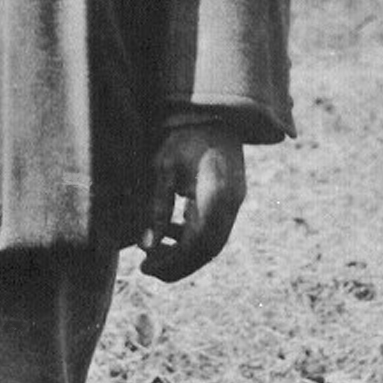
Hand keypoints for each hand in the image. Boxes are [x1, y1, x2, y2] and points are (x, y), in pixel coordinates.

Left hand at [138, 119, 245, 281]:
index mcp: (217, 195)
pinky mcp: (231, 200)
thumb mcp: (164, 167)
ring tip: (152, 252)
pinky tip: (166, 231)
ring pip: (212, 243)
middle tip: (147, 269)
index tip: (146, 268)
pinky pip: (213, 229)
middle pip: (207, 250)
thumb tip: (147, 246)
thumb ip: (157, 206)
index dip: (173, 262)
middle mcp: (232, 204)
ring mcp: (235, 203)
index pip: (198, 244)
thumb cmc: (184, 136)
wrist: (213, 114)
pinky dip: (190, 237)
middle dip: (177, 265)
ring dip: (183, 253)